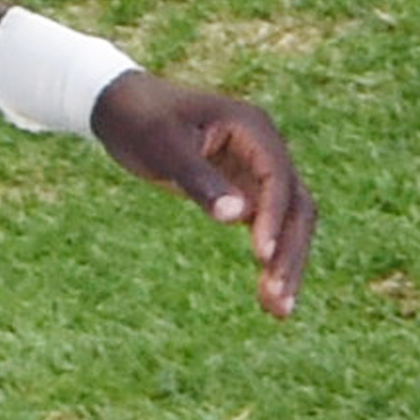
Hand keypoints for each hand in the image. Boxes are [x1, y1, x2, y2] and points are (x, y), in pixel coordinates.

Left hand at [88, 73, 314, 316]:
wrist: (123, 108)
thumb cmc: (140, 121)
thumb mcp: (163, 147)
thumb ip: (199, 180)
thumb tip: (236, 217)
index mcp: (253, 128)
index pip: (277, 178)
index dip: (273, 218)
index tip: (261, 257)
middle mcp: (265, 149)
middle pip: (296, 205)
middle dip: (291, 251)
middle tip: (278, 298)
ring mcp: (258, 172)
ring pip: (289, 222)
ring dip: (288, 263)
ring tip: (278, 311)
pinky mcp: (246, 191)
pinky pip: (269, 228)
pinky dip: (271, 259)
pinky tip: (266, 297)